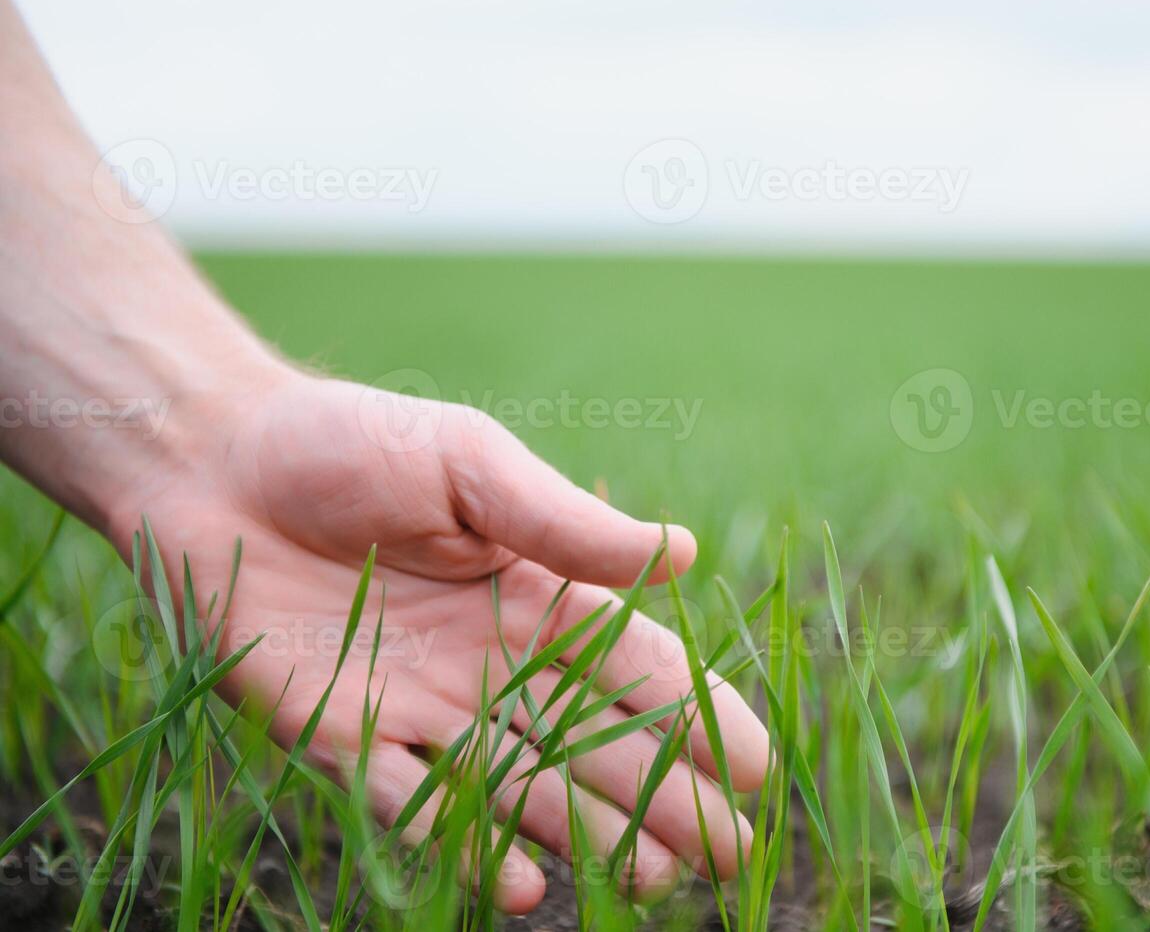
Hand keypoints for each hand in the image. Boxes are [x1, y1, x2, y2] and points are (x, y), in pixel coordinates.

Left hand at [109, 369, 767, 913]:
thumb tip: (682, 553)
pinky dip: (465, 844)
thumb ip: (566, 523)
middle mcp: (492, 658)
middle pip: (597, 741)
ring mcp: (423, 702)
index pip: (640, 667)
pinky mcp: (344, 733)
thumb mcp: (473, 466)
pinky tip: (517, 885)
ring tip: (648, 880)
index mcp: (535, 592)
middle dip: (665, 796)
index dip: (700, 717)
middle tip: (722, 852)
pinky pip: (414, 800)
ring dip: (587, 834)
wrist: (214, 459)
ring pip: (525, 784)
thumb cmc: (353, 443)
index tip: (757, 769)